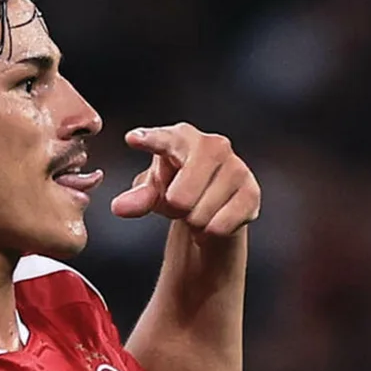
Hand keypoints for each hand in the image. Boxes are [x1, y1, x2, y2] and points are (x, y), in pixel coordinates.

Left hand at [110, 125, 260, 236]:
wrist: (214, 202)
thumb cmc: (177, 186)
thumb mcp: (153, 192)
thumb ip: (137, 198)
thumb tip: (119, 207)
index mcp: (181, 137)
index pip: (164, 141)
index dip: (149, 141)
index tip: (132, 139)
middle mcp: (213, 145)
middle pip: (180, 197)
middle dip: (175, 209)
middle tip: (180, 203)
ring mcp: (236, 167)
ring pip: (200, 215)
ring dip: (193, 222)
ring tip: (198, 209)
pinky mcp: (251, 192)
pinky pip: (219, 226)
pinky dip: (209, 232)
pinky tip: (212, 222)